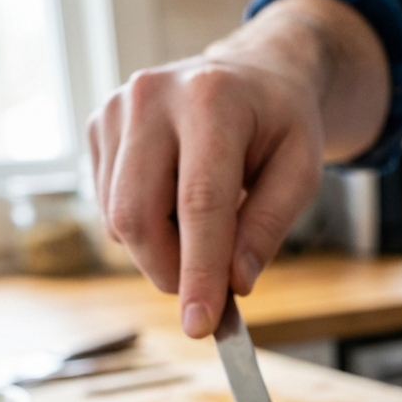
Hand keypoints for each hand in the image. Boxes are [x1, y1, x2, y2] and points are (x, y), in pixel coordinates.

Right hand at [88, 0, 388, 337]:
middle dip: (170, 271)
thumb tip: (235, 282)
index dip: (198, 271)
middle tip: (206, 292)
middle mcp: (152, 97)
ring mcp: (116, 109)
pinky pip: (109, 208)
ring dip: (160, 251)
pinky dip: (145, 228)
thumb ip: (268, 227)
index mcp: (212, 100)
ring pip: (119, 219)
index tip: (200, 325)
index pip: (198, 203)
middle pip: (139, 215)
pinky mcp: (99, 128)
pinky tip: (176, 205)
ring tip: (203, 230)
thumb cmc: (280, 127)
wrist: (252, 75)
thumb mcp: (301, 172)